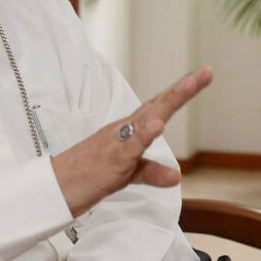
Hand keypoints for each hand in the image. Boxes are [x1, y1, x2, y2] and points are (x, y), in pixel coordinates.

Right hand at [51, 66, 212, 215]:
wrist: (55, 188)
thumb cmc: (87, 176)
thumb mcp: (126, 174)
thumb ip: (150, 172)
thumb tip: (176, 176)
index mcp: (129, 131)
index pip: (159, 107)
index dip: (181, 92)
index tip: (204, 75)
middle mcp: (124, 130)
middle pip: (157, 105)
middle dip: (182, 89)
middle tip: (206, 72)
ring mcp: (117, 142)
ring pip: (146, 119)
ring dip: (168, 102)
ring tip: (189, 85)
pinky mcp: (110, 160)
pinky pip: (129, 147)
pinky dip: (143, 135)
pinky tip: (157, 125)